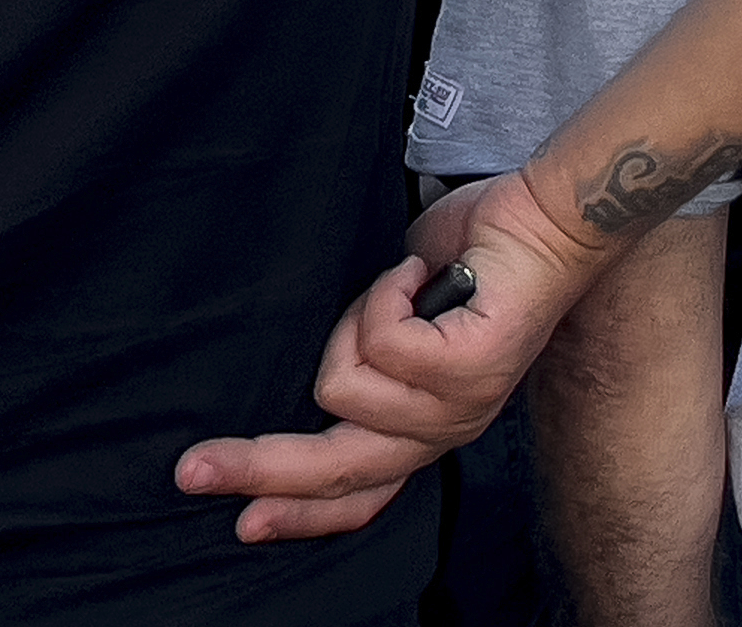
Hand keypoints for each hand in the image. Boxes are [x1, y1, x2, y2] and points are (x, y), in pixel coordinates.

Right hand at [173, 171, 601, 542]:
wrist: (547, 218)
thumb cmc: (472, 259)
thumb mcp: (401, 325)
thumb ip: (364, 365)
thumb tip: (303, 386)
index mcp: (426, 426)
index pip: (359, 495)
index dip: (296, 513)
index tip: (239, 522)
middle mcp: (444, 429)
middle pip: (335, 471)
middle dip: (257, 468)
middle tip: (194, 466)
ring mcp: (460, 404)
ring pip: (343, 383)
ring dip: (357, 316)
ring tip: (402, 284)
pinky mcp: (468, 367)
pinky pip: (380, 337)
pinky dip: (386, 289)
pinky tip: (420, 272)